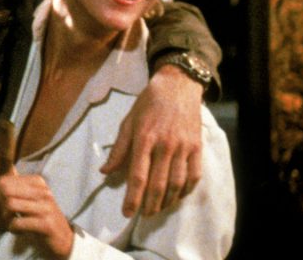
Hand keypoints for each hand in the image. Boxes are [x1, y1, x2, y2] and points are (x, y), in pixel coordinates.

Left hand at [0, 165, 73, 257]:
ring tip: (11, 223)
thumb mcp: (28, 196)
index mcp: (37, 181)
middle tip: (4, 215)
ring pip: (10, 204)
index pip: (4, 180)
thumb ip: (12, 180)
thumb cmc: (41, 216)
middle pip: (5, 190)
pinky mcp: (45, 224)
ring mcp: (45, 207)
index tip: (2, 204)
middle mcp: (42, 191)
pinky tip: (19, 230)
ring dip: (5, 218)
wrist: (63, 239)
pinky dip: (12, 228)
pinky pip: (17, 223)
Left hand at [100, 64, 203, 216]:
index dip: (132, 197)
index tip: (127, 212)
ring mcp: (183, 147)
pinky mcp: (197, 147)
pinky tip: (177, 197)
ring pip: (176, 183)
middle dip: (150, 204)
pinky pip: (194, 175)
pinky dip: (186, 191)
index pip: (138, 176)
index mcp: (144, 138)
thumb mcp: (128, 122)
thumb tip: (105, 171)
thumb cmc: (148, 103)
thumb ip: (118, 149)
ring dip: (167, 201)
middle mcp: (164, 145)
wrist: (178, 86)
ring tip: (159, 209)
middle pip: (158, 184)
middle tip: (144, 216)